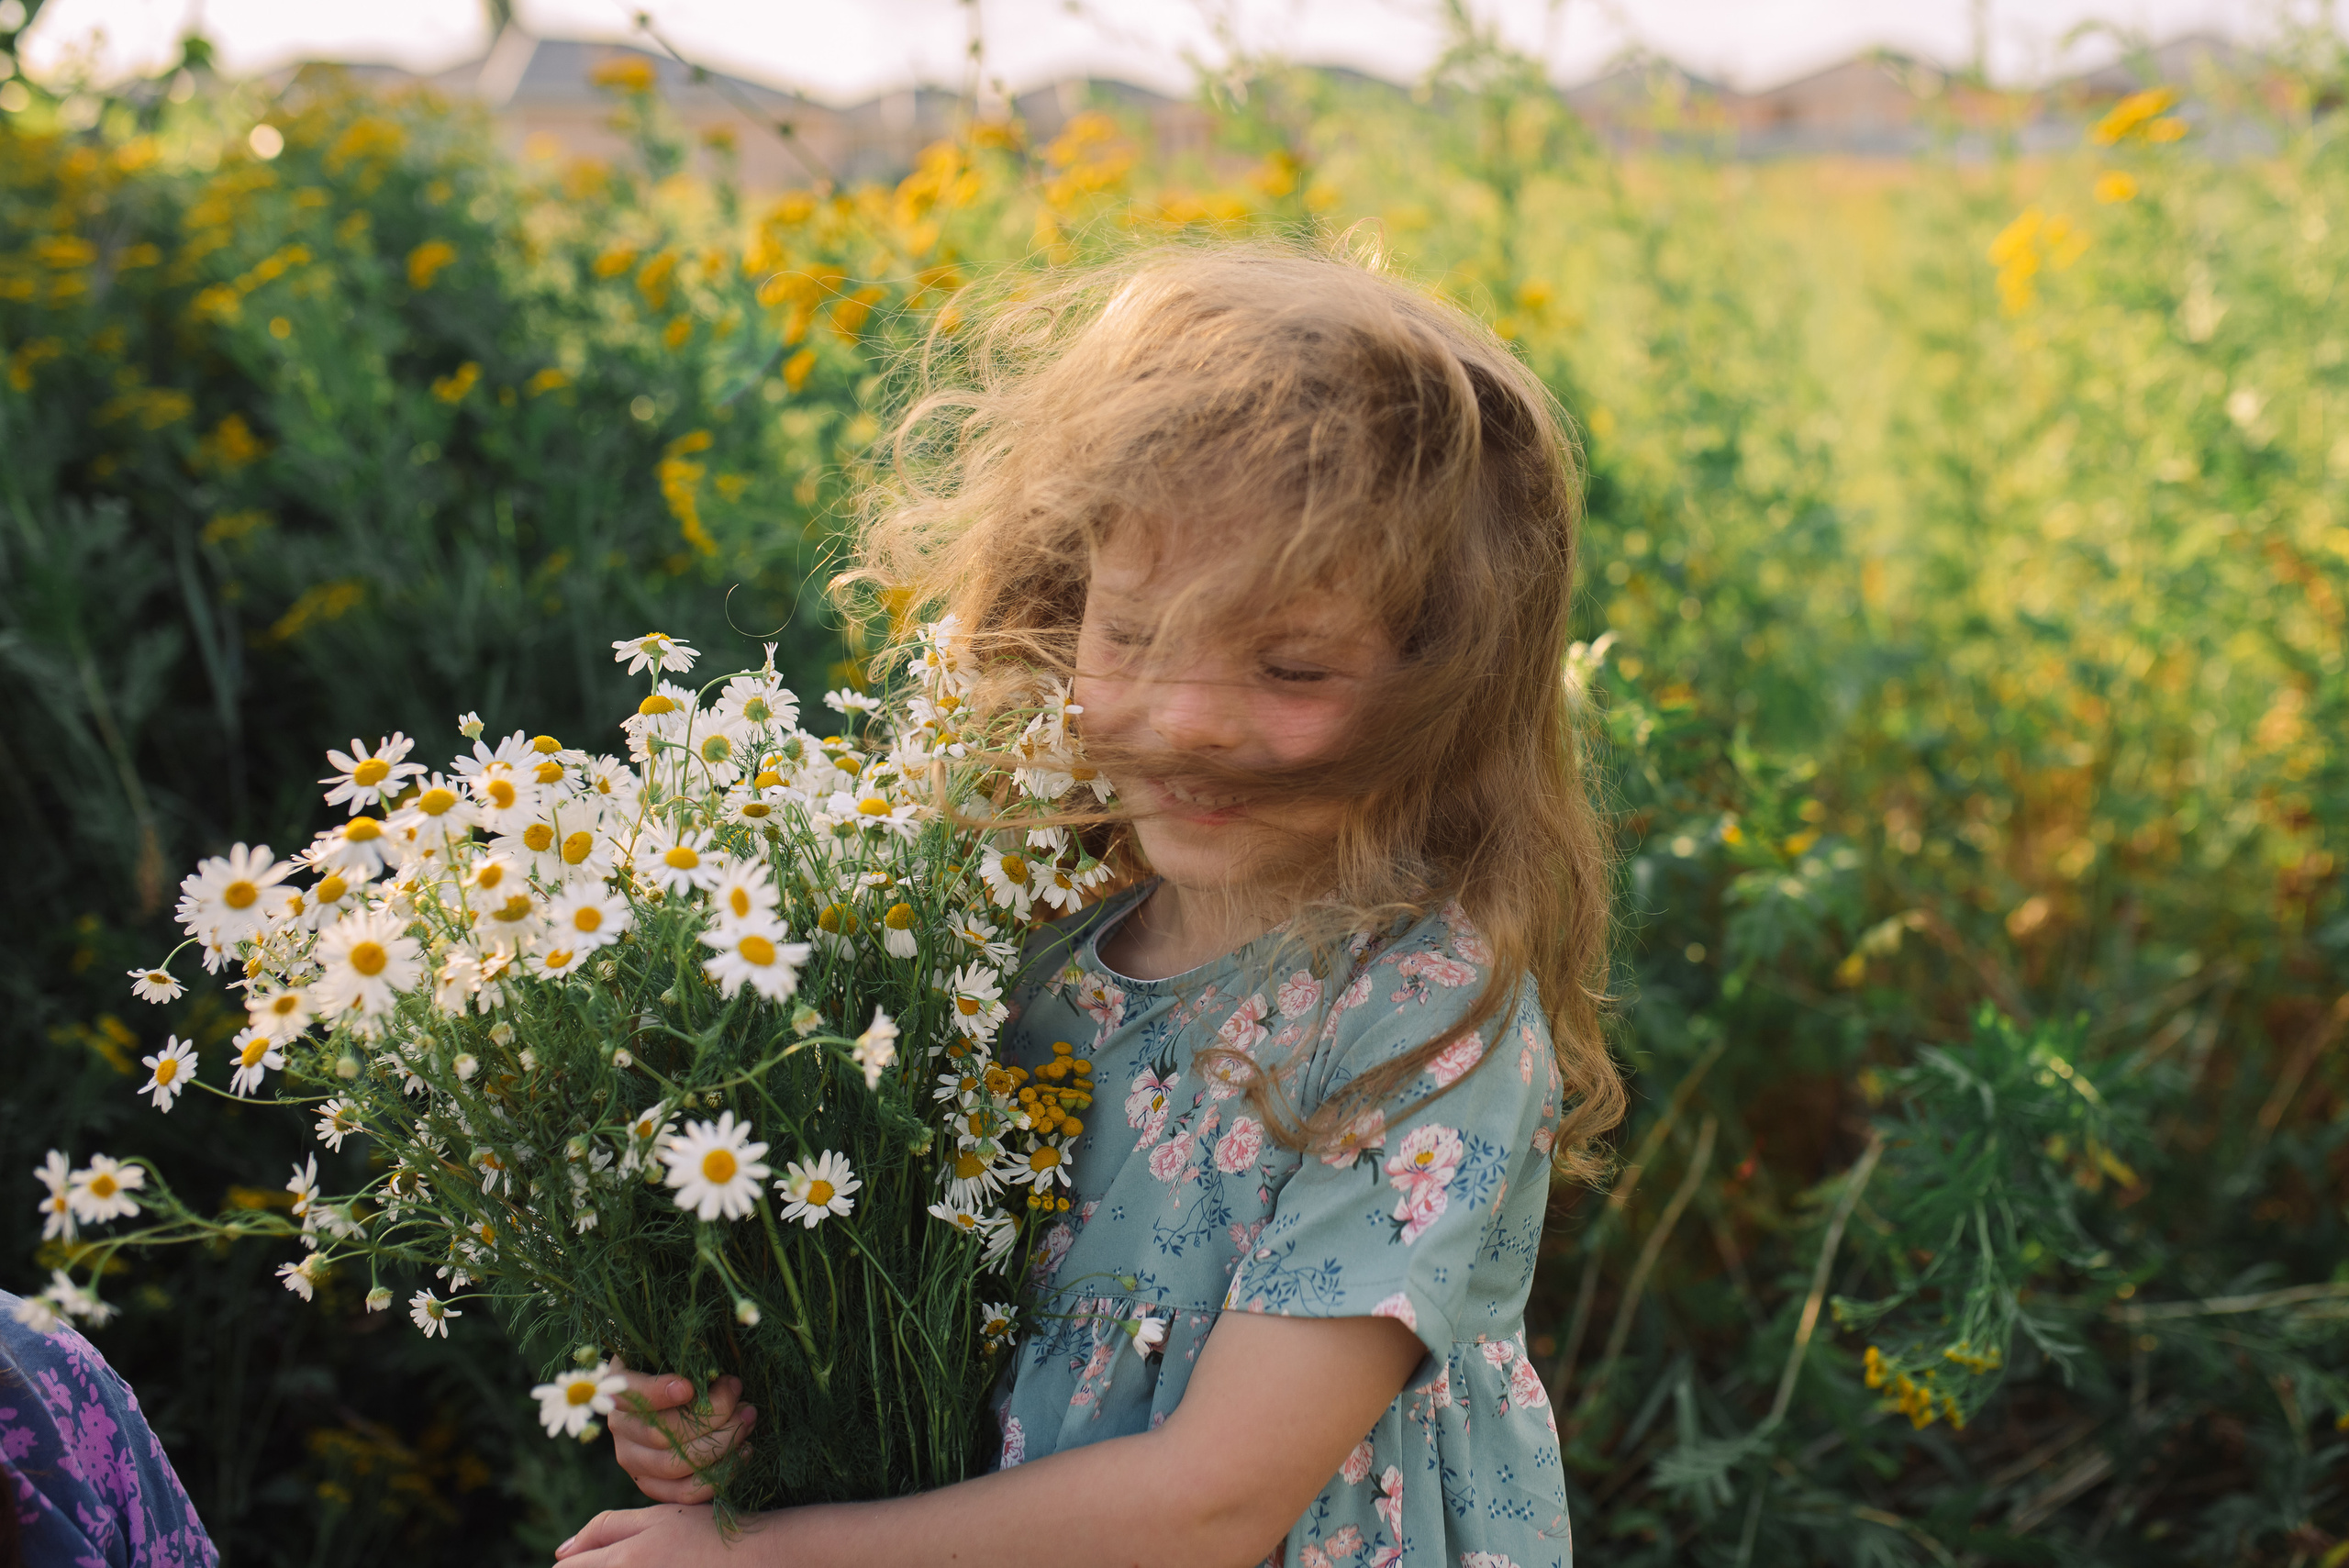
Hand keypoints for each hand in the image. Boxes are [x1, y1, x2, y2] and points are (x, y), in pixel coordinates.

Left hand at [554, 1502, 772, 1564]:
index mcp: (622, 1560)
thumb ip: (605, 1528)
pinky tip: (660, 1567)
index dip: (570, 1565)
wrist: (755, 1557)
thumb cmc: (706, 1532)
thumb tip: (561, 1551)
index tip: (582, 1560)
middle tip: (629, 1556)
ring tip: (647, 1559)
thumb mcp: (655, 1517)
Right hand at [605, 1359, 755, 1503]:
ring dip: (722, 1444)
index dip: (656, 1393)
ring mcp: (633, 1461)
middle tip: (744, 1403)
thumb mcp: (678, 1351)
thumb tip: (716, 1371)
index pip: (629, 1393)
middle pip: (662, 1434)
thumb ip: (690, 1356)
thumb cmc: (684, 1367)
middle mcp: (621, 1427)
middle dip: (713, 1418)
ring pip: (676, 1465)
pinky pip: (685, 1492)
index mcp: (619, 1387)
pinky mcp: (653, 1486)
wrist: (677, 1399)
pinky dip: (720, 1475)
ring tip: (748, 1421)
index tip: (689, 1386)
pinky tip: (744, 1452)